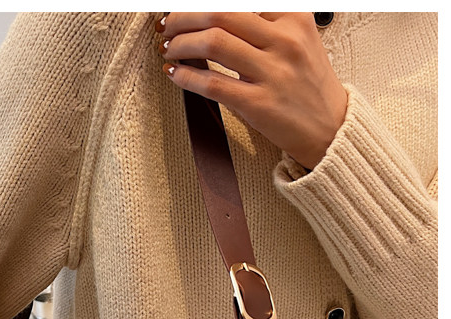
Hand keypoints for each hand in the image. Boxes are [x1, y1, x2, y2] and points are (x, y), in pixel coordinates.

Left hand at [157, 12, 347, 170]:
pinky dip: (186, 77)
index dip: (202, 3)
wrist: (330, 127)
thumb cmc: (308, 84)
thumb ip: (266, 21)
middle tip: (167, 23)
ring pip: (213, 43)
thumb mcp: (299, 38)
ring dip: (180, 43)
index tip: (185, 7)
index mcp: (294, 17)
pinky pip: (213, 84)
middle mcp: (284, 40)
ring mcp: (272, 73)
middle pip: (220, 12)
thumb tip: (217, 15)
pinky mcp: (258, 104)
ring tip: (168, 48)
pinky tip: (173, 74)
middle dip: (184, 15)